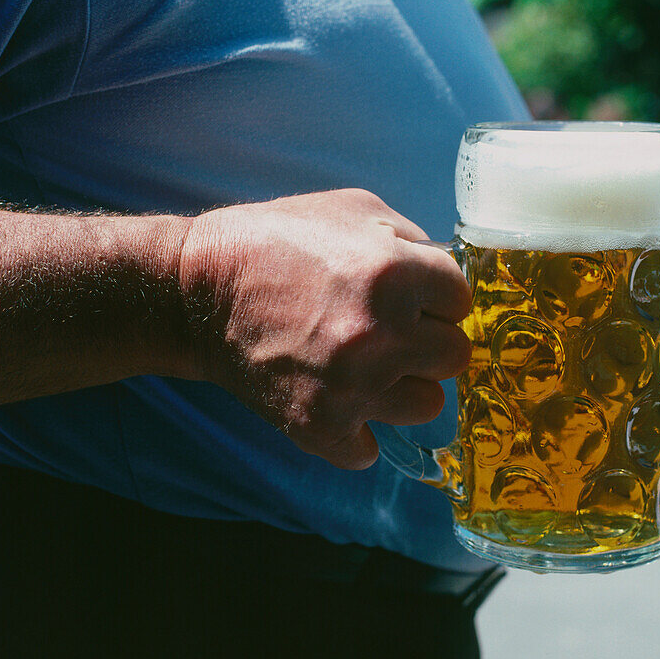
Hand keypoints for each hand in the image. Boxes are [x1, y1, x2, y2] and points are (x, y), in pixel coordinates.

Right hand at [176, 189, 471, 469]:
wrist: (198, 291)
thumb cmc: (278, 242)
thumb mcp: (354, 210)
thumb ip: (413, 241)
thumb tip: (448, 278)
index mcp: (394, 275)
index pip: (461, 302)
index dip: (436, 297)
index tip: (410, 296)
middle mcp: (380, 335)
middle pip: (455, 357)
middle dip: (427, 341)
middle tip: (391, 331)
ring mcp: (351, 388)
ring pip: (426, 405)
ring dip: (401, 387)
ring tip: (364, 365)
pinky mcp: (320, 426)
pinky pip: (371, 448)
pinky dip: (355, 430)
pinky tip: (337, 400)